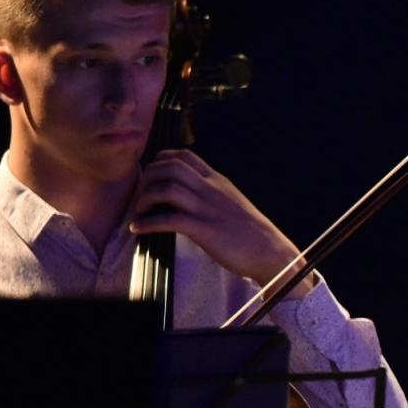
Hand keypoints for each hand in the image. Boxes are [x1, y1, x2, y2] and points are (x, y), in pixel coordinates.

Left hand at [129, 150, 311, 295]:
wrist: (270, 251)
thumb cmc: (251, 231)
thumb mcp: (232, 201)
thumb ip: (212, 193)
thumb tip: (191, 193)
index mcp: (217, 181)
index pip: (184, 156)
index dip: (160, 161)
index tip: (151, 176)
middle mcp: (211, 190)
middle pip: (170, 167)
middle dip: (148, 177)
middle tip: (142, 195)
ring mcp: (207, 209)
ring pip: (167, 189)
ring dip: (145, 198)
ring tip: (139, 211)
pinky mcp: (205, 230)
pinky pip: (169, 220)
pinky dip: (147, 224)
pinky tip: (137, 229)